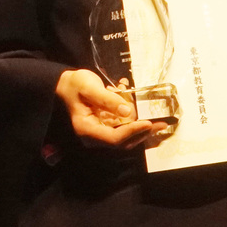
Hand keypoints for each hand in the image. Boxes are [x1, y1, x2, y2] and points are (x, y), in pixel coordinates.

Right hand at [54, 69, 168, 148]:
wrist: (66, 84)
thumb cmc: (75, 85)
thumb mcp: (89, 87)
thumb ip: (107, 99)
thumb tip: (128, 111)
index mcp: (86, 129)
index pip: (113, 137)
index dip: (131, 132)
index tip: (147, 123)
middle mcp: (94, 135)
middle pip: (122, 142)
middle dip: (142, 133)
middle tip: (160, 124)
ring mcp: (100, 132)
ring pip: (125, 138)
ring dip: (142, 130)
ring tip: (159, 122)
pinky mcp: (106, 126)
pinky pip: (123, 129)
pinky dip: (135, 123)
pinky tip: (144, 113)